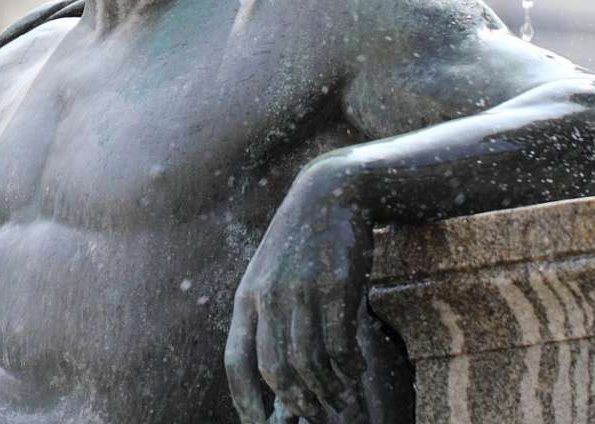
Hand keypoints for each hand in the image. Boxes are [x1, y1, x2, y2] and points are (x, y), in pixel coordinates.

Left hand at [226, 161, 410, 423]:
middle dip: (298, 404)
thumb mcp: (272, 277)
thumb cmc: (302, 246)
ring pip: (309, 363)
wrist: (331, 194)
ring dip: (328, 391)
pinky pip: (340, 345)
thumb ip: (269, 319)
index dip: (247, 401)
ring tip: (342, 399)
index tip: (261, 423)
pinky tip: (357, 372)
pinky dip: (349, 369)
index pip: (236, 363)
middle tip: (317, 418)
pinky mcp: (335, 287)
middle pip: (275, 371)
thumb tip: (277, 377)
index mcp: (247, 298)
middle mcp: (268, 297)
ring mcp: (301, 291)